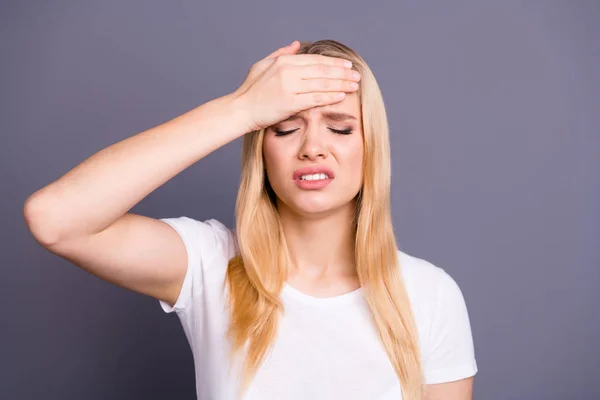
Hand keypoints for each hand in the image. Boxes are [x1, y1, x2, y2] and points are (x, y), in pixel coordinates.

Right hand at [231, 41, 360, 131]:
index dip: (333, 62)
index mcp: (283, 61)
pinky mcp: (290, 102)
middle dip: (342, 72)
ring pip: (322, 83)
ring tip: (354, 85)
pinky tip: (341, 96)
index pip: (315, 60)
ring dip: (341, 84)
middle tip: (356, 75)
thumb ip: (281, 53)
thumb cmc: (250, 90)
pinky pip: (315, 98)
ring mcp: (289, 87)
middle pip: (322, 70)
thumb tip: (296, 44)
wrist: (240, 110)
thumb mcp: (262, 65)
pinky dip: (330, 96)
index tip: (346, 65)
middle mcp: (288, 71)